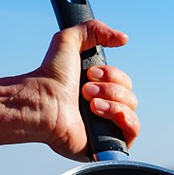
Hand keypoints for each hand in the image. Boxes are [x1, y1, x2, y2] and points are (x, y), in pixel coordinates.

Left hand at [31, 19, 139, 159]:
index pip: (125, 82)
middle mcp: (104, 108)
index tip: (90, 74)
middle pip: (130, 96)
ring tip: (90, 105)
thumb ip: (95, 30)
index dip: (112, 75)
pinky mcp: (106, 144)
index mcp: (100, 89)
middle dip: (110, 89)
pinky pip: (132, 132)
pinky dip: (124, 120)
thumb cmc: (49, 77)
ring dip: (112, 103)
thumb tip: (124, 39)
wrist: (41, 104)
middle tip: (85, 90)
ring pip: (131, 111)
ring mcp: (106, 127)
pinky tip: (102, 114)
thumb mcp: (69, 40)